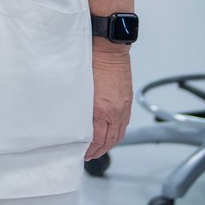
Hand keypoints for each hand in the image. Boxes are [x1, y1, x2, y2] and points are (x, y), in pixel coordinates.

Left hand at [86, 44, 133, 160]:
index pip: (97, 139)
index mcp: (102, 110)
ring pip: (119, 133)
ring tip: (100, 148)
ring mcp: (124, 107)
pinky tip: (111, 133)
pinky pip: (124, 123)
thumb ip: (80, 109)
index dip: (90, 150)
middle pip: (110, 140)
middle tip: (90, 155)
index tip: (83, 154)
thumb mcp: (80, 90)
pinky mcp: (128, 101)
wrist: (109, 50)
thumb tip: (77, 123)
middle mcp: (115, 111)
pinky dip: (118, 132)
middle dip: (100, 150)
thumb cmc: (92, 64)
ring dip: (110, 143)